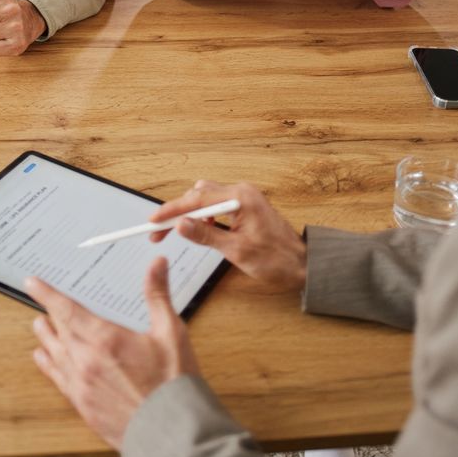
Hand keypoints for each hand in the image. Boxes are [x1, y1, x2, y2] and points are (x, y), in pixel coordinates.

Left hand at [26, 257, 198, 449]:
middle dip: (49, 314)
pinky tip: (44, 360)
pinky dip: (49, 365)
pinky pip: (58, 380)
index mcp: (104, 339)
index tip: (32, 283)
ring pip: (55, 355)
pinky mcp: (84, 407)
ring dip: (46, 338)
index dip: (47, 294)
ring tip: (38, 327)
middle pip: (58, 331)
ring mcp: (82, 386)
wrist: (170, 434)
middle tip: (40, 303)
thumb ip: (158, 294)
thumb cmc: (173, 383)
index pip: (66, 309)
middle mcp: (86, 361)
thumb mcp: (170, 331)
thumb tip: (157, 263)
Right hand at [149, 180, 306, 292]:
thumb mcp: (237, 251)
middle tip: (160, 233)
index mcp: (241, 198)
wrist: (303, 264)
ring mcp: (244, 197)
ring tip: (182, 234)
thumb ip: (206, 236)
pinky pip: (217, 205)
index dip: (172, 210)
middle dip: (178, 212)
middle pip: (199, 194)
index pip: (197, 198)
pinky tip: (204, 232)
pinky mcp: (245, 206)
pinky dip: (205, 217)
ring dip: (192, 214)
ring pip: (206, 198)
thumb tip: (181, 225)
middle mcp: (242, 191)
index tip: (154, 221)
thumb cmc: (277, 259)